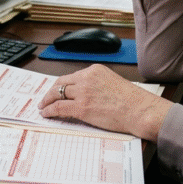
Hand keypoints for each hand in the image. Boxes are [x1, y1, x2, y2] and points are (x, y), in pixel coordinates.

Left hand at [38, 64, 171, 140]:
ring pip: (57, 94)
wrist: (139, 110)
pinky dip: (50, 110)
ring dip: (47, 101)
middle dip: (51, 91)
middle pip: (61, 83)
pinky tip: (46, 113)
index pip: (72, 76)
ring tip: (43, 106)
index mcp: (95, 70)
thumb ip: (98, 85)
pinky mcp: (81, 107)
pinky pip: (59, 107)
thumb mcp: (113, 83)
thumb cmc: (132, 101)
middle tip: (45, 98)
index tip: (56, 89)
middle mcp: (86, 78)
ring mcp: (83, 92)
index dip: (61, 85)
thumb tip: (87, 95)